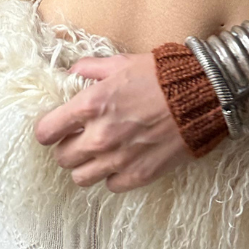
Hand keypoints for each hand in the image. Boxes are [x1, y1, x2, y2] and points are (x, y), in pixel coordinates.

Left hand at [34, 52, 192, 190]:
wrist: (202, 96)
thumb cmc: (162, 76)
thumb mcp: (122, 62)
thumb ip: (91, 68)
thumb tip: (73, 73)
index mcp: (91, 105)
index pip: (46, 132)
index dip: (48, 130)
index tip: (55, 128)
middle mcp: (99, 137)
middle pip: (62, 158)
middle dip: (67, 147)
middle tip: (80, 137)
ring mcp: (118, 160)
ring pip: (80, 178)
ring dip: (86, 165)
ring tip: (99, 153)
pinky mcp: (138, 176)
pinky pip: (109, 186)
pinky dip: (112, 175)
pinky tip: (121, 159)